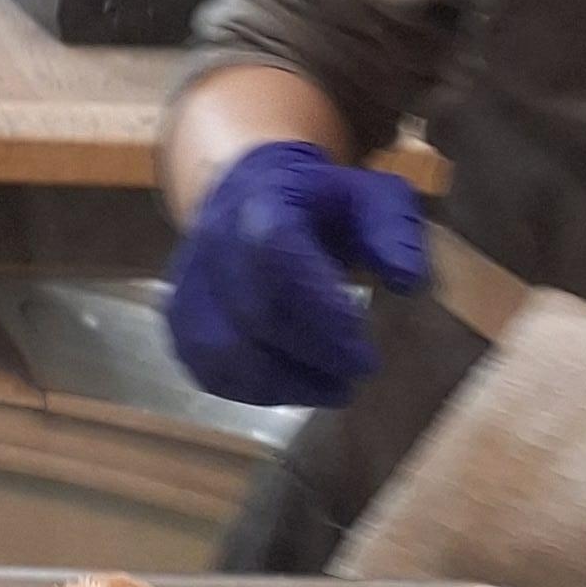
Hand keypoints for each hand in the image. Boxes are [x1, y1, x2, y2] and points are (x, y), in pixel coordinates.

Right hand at [164, 139, 428, 406]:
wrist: (248, 194)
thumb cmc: (320, 201)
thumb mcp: (371, 196)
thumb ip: (393, 231)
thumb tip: (407, 282)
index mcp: (261, 203)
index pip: (278, 261)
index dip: (321, 314)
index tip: (365, 353)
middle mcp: (211, 244)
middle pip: (253, 318)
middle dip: (311, 358)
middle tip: (357, 376)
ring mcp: (187, 286)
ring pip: (222, 354)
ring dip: (280, 386)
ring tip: (328, 391)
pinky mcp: (178, 321)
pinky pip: (207, 370)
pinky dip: (251, 391)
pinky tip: (291, 389)